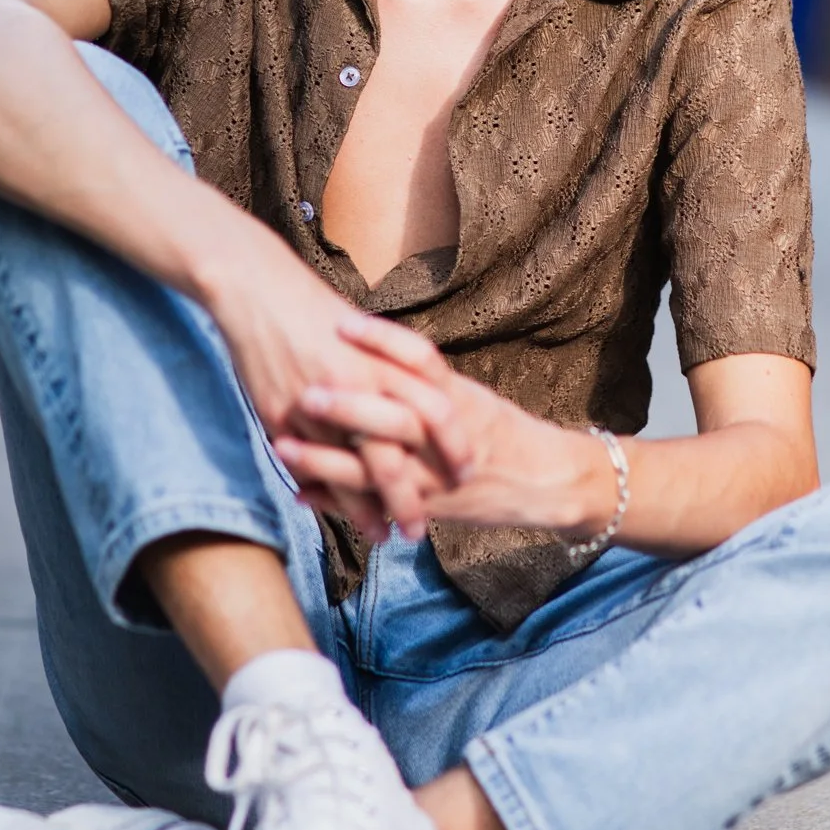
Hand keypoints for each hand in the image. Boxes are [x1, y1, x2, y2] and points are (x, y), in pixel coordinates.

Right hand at [199, 223, 438, 538]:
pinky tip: (337, 516)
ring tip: (384, 536)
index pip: (435, 409)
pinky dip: (326, 496)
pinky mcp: (281, 417)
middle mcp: (356, 386)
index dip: (453, 444)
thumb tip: (423, 395)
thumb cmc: (316, 310)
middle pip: (395, 454)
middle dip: (412, 497)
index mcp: (384, 361)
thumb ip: (393, 367)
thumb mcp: (366, 333)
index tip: (466, 471)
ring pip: (350, 472)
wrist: (258, 291)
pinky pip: (309, 467)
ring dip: (370, 510)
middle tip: (424, 527)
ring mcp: (316, 406)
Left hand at [274, 313, 617, 541]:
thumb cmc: (506, 434)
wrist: (547, 482)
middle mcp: (444, 435)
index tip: (342, 321)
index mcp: (455, 397)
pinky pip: (376, 504)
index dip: (381, 340)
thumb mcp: (470, 398)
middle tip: (303, 388)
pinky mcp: (428, 507)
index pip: (419, 358)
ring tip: (282, 446)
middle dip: (346, 403)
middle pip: (393, 412)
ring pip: (375, 467)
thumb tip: (376, 353)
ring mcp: (434, 474)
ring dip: (325, 458)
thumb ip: (425, 384)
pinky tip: (301, 493)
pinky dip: (337, 501)